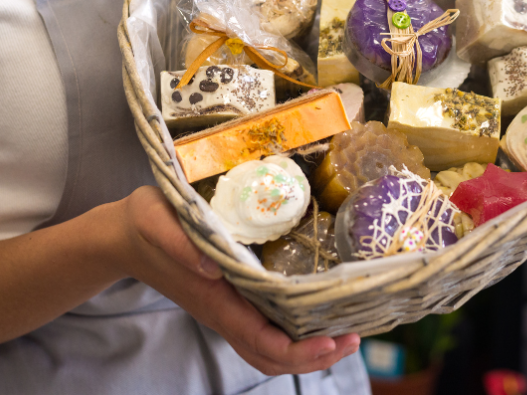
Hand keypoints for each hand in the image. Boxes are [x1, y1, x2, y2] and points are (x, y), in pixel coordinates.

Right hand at [118, 186, 360, 375]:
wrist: (125, 235)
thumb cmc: (145, 223)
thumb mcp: (155, 219)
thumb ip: (177, 241)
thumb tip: (212, 266)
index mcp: (212, 298)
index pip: (258, 340)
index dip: (296, 350)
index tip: (330, 341)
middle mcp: (223, 310)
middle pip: (271, 355)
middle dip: (314, 356)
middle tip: (353, 336)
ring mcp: (227, 308)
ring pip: (270, 348)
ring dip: (309, 348)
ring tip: (345, 331)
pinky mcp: (229, 298)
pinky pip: (265, 328)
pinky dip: (294, 332)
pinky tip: (317, 313)